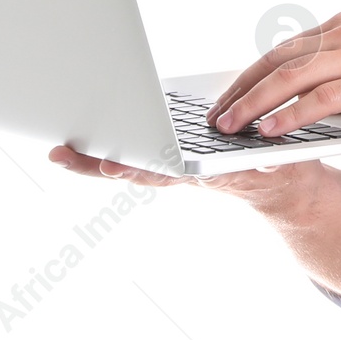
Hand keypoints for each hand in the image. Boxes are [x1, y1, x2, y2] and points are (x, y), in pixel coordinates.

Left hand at [47, 144, 321, 207]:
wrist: (281, 190)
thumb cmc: (281, 170)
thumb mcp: (281, 165)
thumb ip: (271, 163)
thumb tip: (268, 162)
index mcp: (206, 172)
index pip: (165, 170)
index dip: (138, 166)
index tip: (111, 165)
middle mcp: (184, 173)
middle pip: (136, 169)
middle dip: (99, 163)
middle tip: (65, 155)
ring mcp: (175, 169)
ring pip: (129, 166)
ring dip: (92, 161)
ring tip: (59, 153)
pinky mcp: (173, 162)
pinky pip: (135, 159)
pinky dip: (104, 155)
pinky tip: (81, 149)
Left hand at [209, 10, 340, 134]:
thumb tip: (317, 98)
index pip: (286, 49)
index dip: (252, 74)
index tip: (229, 96)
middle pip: (278, 60)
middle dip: (241, 89)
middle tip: (214, 115)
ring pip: (290, 77)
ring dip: (253, 104)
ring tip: (227, 127)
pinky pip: (320, 99)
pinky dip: (289, 115)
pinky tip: (269, 132)